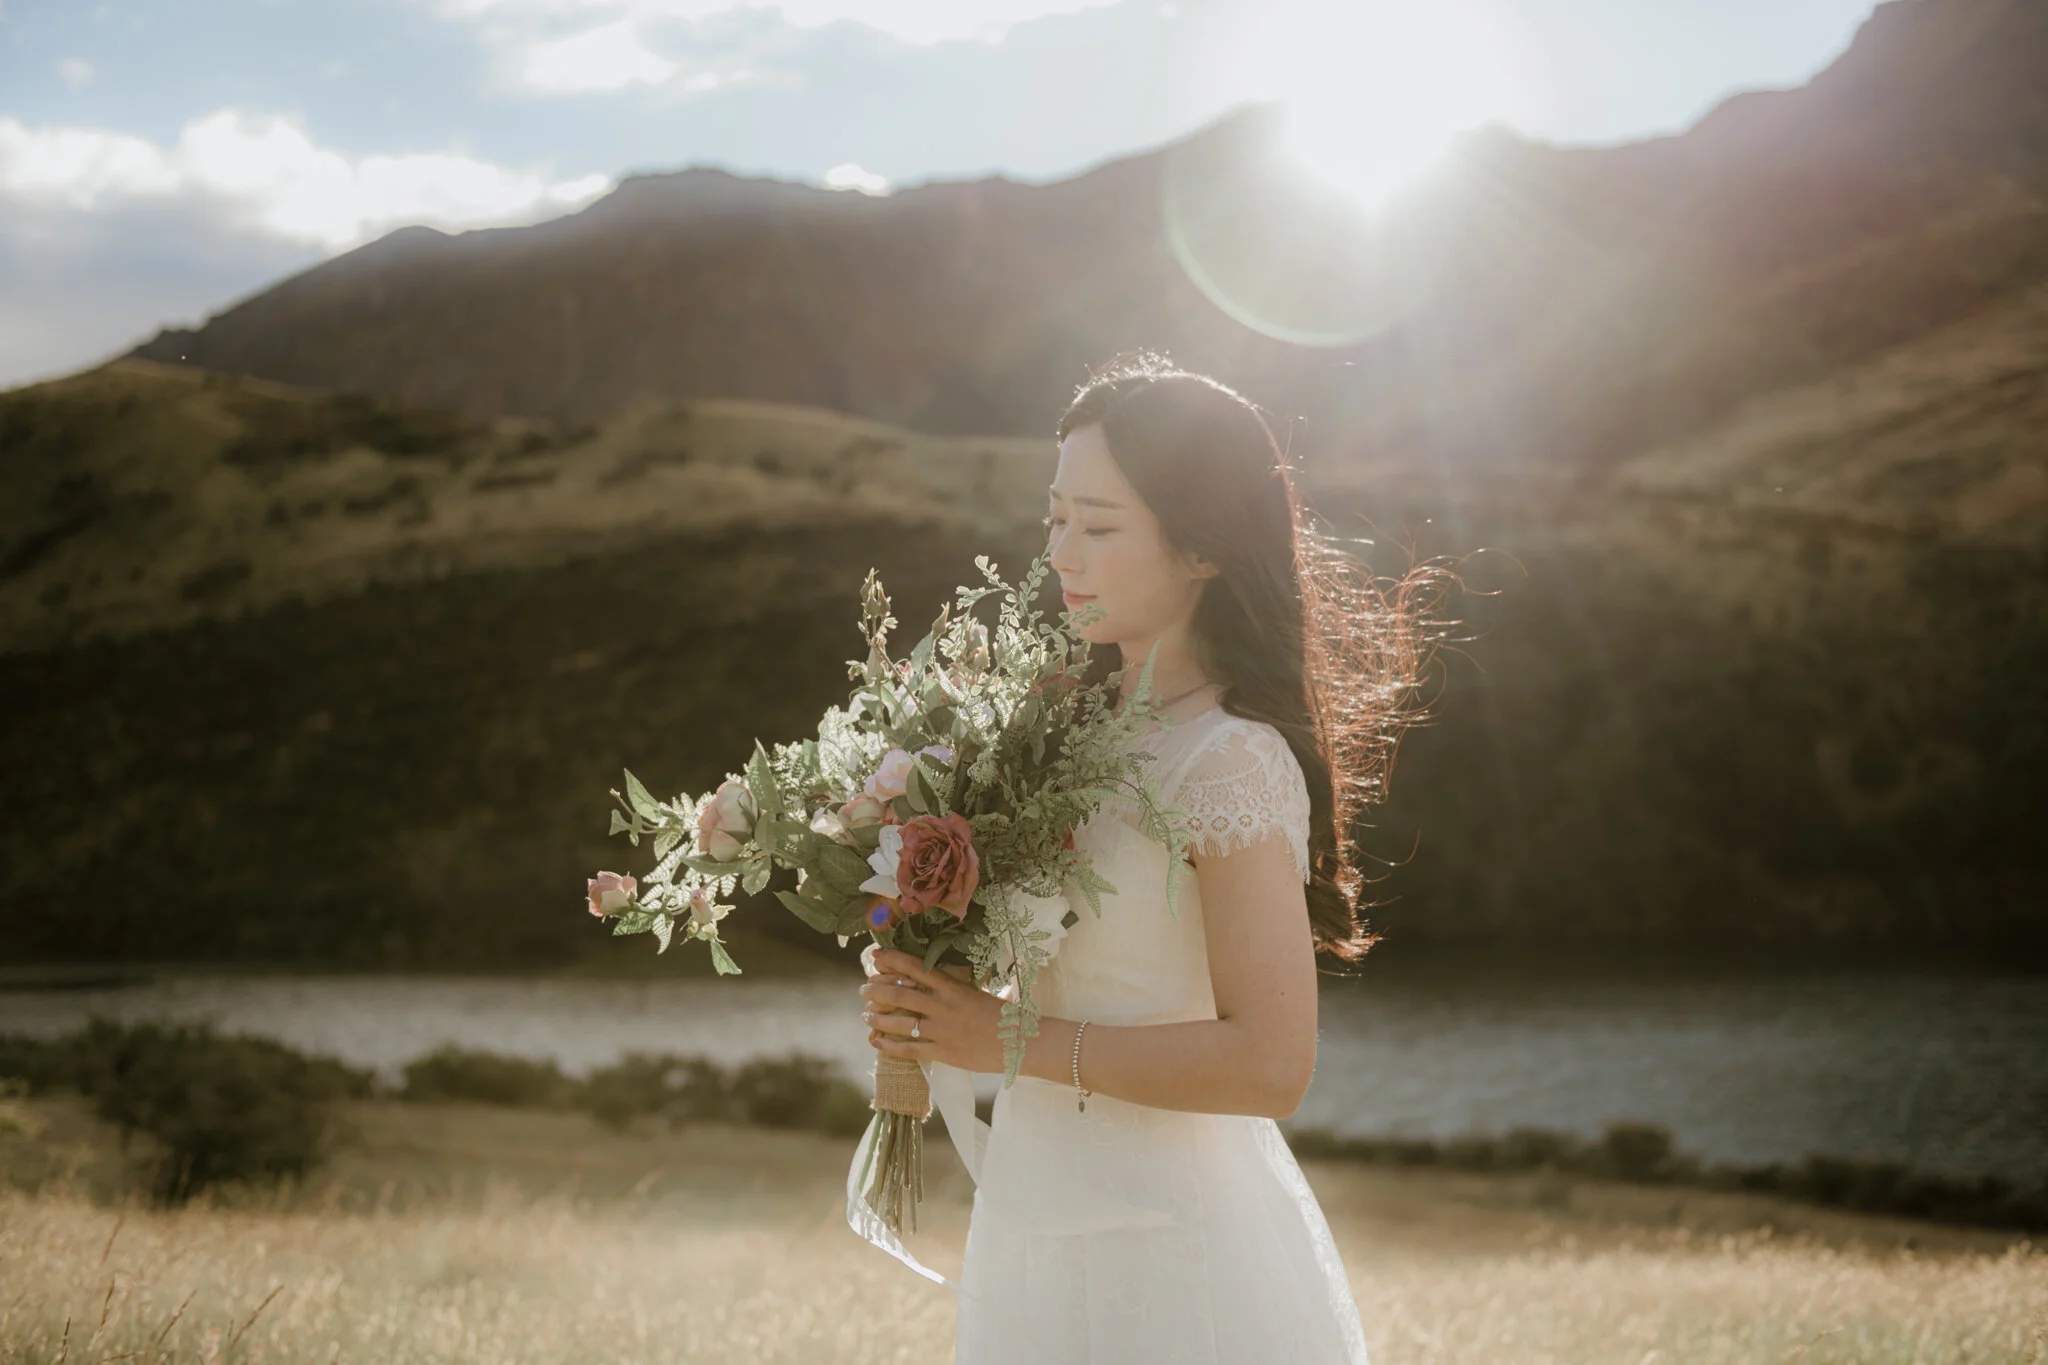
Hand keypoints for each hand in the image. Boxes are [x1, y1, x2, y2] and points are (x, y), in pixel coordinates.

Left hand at [860, 948, 1005, 1072]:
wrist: (1021, 1042)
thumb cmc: (1004, 1016)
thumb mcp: (978, 993)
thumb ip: (955, 988)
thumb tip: (935, 980)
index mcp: (953, 987)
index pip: (915, 968)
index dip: (892, 960)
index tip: (875, 955)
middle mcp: (943, 1006)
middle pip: (899, 994)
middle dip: (876, 991)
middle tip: (863, 989)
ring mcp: (942, 1030)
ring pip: (899, 1022)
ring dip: (877, 1018)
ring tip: (865, 1016)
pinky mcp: (943, 1052)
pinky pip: (909, 1049)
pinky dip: (889, 1045)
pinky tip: (876, 1042)